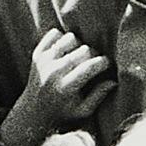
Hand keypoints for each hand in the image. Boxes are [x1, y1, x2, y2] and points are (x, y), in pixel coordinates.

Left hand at [0, 27, 114, 145]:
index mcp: (66, 87)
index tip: (107, 65)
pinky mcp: (37, 53)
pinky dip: (62, 39)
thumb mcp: (82, 111)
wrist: (32, 110)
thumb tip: (113, 81)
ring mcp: (44, 60)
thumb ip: (98, 96)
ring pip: (70, 38)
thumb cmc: (62, 112)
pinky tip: (65, 51)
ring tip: (78, 56)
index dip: (104, 62)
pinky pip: (54, 34)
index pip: (90, 66)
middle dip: (93, 54)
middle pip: (83, 50)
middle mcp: (54, 72)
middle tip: (93, 62)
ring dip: (78, 45)